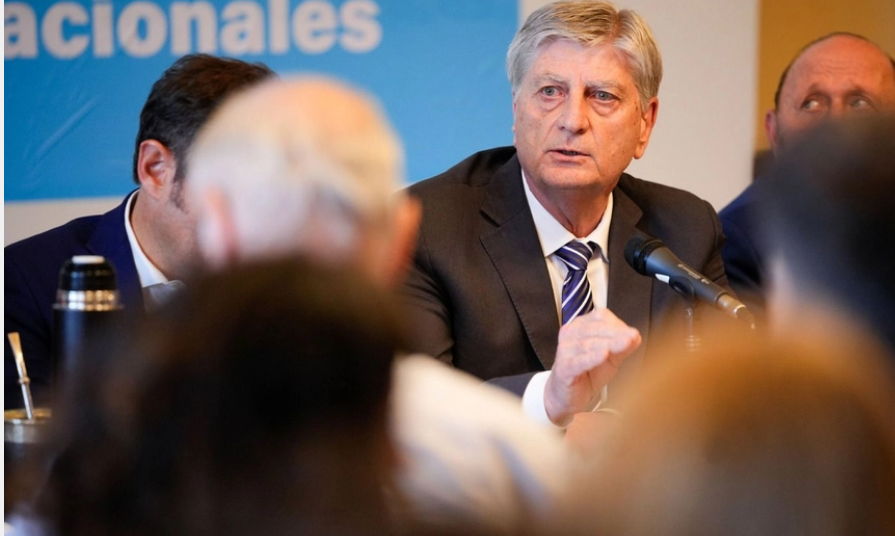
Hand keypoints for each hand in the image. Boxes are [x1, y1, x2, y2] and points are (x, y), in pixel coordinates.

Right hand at [544, 308, 640, 425]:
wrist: (567, 396)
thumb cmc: (586, 373)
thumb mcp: (610, 358)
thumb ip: (622, 347)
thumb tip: (636, 336)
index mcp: (580, 327)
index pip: (599, 317)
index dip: (617, 324)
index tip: (632, 333)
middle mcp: (570, 335)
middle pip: (594, 330)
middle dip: (616, 334)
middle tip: (632, 337)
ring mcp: (565, 351)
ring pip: (588, 344)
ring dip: (608, 344)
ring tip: (624, 344)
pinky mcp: (563, 368)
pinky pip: (578, 361)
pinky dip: (592, 358)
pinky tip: (604, 355)